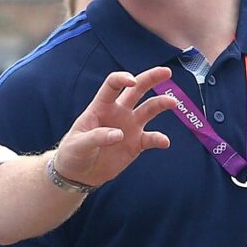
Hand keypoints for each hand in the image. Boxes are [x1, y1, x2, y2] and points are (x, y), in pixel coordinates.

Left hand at [48, 67, 177, 190]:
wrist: (79, 174)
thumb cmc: (73, 153)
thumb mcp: (79, 144)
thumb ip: (96, 137)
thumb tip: (118, 134)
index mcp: (101, 106)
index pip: (113, 84)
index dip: (123, 79)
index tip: (132, 82)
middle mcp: (118, 112)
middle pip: (137, 90)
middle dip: (152, 79)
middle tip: (167, 72)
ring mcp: (129, 127)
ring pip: (149, 109)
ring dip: (161, 104)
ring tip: (173, 102)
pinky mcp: (136, 144)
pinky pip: (151, 139)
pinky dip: (159, 139)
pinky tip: (164, 142)